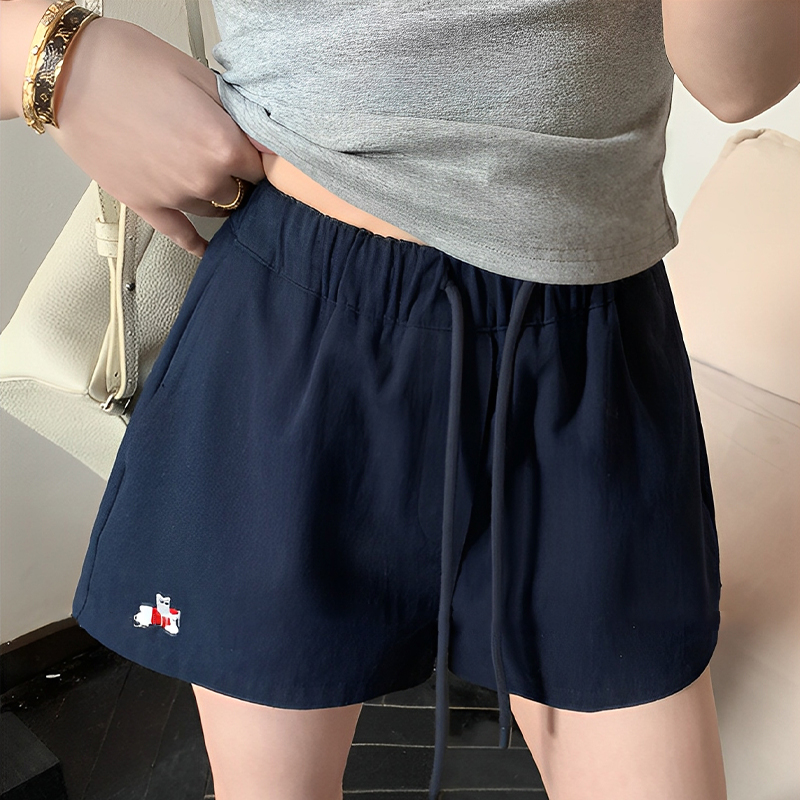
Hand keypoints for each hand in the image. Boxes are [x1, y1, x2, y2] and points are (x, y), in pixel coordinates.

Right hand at [46, 16, 266, 257]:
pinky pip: (181, 235)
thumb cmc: (129, 64)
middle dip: (238, 177)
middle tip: (227, 160)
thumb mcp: (197, 75)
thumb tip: (257, 136)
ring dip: (217, 197)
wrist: (67, 77)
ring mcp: (175, 197)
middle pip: (241, 191)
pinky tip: (206, 249)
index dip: (258, 158)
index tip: (253, 153)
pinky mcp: (146, 206)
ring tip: (207, 179)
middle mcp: (205, 179)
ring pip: (215, 209)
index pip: (261, 167)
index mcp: (223, 145)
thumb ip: (233, 113)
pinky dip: (196, 244)